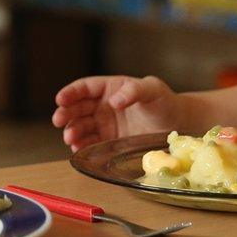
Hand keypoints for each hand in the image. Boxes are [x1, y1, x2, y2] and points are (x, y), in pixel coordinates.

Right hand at [52, 76, 181, 151]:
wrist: (178, 125)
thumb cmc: (165, 102)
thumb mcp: (152, 90)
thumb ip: (134, 91)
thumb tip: (114, 100)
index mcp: (110, 88)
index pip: (85, 88)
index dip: (71, 93)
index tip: (60, 99)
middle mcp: (104, 106)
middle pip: (78, 108)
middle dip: (66, 113)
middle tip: (59, 121)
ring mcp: (105, 125)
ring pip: (81, 126)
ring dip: (72, 131)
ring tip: (70, 138)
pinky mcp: (109, 142)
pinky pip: (90, 143)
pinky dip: (82, 146)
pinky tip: (77, 149)